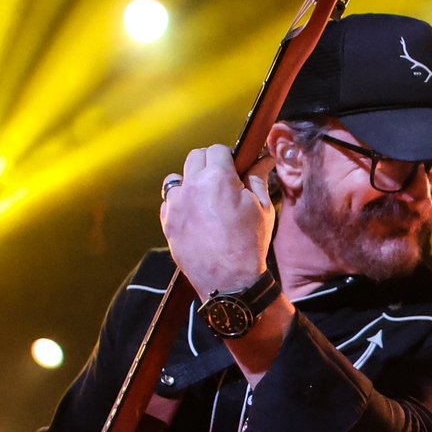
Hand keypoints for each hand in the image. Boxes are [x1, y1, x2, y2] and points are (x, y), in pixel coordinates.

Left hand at [159, 144, 275, 298]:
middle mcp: (193, 186)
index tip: (234, 169)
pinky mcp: (167, 222)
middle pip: (195, 157)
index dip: (228, 158)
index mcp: (219, 178)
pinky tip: (194, 216)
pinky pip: (168, 202)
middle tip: (222, 183)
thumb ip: (258, 179)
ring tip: (204, 198)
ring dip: (189, 182)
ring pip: (177, 178)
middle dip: (209, 164)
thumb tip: (264, 160)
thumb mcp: (262, 209)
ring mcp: (176, 205)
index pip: (218, 149)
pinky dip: (179, 203)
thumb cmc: (249, 245)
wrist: (230, 282)